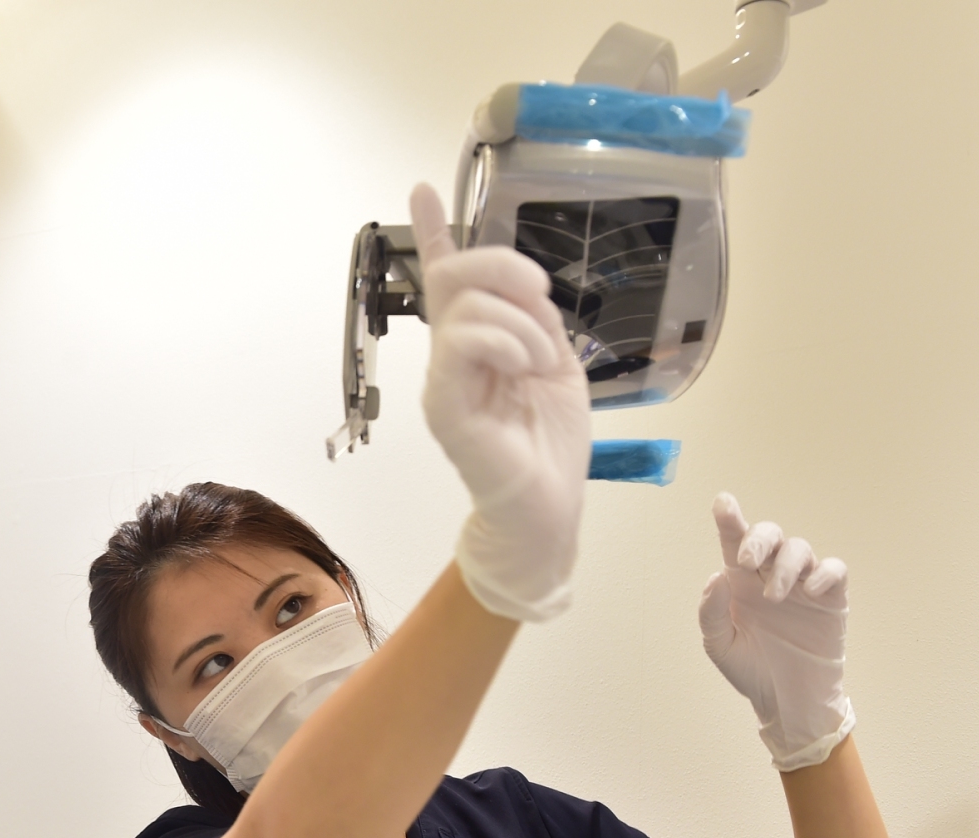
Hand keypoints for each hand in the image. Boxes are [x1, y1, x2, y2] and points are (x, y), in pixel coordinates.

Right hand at [409, 183, 591, 621]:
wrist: (547, 508)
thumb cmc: (550, 443)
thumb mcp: (556, 365)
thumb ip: (535, 321)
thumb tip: (525, 288)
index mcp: (478, 344)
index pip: (447, 280)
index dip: (437, 231)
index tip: (421, 189)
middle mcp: (451, 357)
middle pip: (457, 276)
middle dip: (506, 266)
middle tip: (542, 296)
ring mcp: (444, 381)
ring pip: (467, 307)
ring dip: (522, 321)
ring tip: (541, 361)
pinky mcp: (445, 407)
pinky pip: (464, 344)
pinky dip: (506, 342)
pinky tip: (524, 369)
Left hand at [699, 493, 854, 769]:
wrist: (785, 703)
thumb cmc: (751, 670)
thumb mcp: (720, 645)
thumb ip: (712, 611)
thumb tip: (716, 576)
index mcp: (740, 582)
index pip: (734, 542)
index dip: (730, 519)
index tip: (723, 502)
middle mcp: (771, 576)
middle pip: (770, 536)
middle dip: (758, 539)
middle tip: (746, 561)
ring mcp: (802, 586)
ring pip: (800, 549)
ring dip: (784, 565)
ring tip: (774, 595)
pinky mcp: (831, 600)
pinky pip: (833, 570)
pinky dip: (823, 573)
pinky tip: (809, 590)